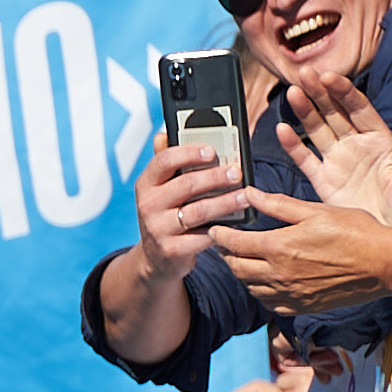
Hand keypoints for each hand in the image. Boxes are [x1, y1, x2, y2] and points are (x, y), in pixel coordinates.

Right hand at [130, 143, 250, 281]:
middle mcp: (147, 205)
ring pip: (197, 212)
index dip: (189, 153)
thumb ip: (168, 163)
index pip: (164, 161)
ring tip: (244, 196)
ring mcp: (158, 229)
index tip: (212, 151)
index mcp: (146, 183)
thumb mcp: (162, 188)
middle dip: (215, 177)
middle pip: (185, 185)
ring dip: (224, 203)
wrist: (156, 257)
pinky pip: (201, 237)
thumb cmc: (166, 213)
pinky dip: (221, 230)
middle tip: (237, 172)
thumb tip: (165, 133)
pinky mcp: (171, 250)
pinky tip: (236, 223)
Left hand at [209, 190, 391, 311]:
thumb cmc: (355, 232)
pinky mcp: (303, 306)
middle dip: (226, 255)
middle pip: (237, 268)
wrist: (384, 264)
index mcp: (279, 247)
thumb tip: (249, 193)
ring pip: (250, 288)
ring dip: (241, 274)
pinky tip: (265, 282)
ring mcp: (291, 294)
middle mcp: (280, 275)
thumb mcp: (314, 210)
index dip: (219, 236)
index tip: (214, 229)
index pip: (235, 244)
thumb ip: (277, 204)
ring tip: (242, 261)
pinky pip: (270, 303)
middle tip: (225, 245)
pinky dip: (261, 293)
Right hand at [279, 69, 391, 231]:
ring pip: (318, 131)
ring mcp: (339, 164)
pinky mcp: (324, 183)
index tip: (329, 76)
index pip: (358, 108)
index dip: (343, 91)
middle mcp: (357, 147)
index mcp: (380, 141)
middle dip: (319, 93)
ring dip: (305, 112)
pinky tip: (282, 129)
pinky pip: (306, 160)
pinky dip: (293, 145)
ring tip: (291, 93)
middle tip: (304, 74)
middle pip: (334, 113)